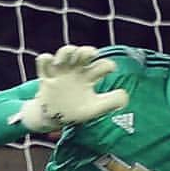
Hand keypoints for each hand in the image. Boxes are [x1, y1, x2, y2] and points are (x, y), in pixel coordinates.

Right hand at [8, 45, 127, 132]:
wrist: (54, 119)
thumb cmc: (76, 112)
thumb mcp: (95, 109)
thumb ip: (111, 103)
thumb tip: (125, 95)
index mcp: (90, 77)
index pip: (102, 65)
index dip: (108, 65)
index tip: (110, 69)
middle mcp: (77, 71)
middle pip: (83, 53)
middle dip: (87, 51)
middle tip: (90, 54)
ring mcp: (62, 72)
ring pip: (64, 52)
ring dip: (66, 51)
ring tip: (66, 59)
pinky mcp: (47, 77)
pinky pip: (43, 62)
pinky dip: (45, 59)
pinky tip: (49, 62)